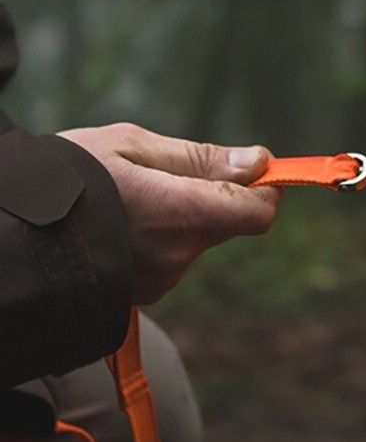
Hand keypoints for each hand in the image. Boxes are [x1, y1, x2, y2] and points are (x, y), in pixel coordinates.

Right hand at [57, 123, 281, 303]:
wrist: (7, 233)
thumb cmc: (67, 176)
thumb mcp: (131, 147)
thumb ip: (200, 158)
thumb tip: (259, 162)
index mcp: (181, 213)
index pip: (258, 214)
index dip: (264, 191)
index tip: (249, 171)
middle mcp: (176, 254)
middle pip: (225, 223)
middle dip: (209, 197)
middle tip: (159, 175)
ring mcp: (158, 280)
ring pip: (194, 240)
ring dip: (177, 218)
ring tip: (124, 200)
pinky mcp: (140, 295)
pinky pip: (168, 259)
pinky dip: (154, 239)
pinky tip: (115, 225)